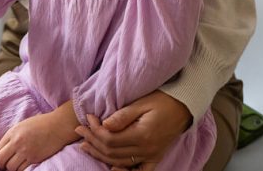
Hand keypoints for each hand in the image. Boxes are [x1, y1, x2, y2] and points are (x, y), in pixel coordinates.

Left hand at [0, 101, 78, 169]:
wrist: (57, 126)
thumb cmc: (41, 123)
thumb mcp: (23, 125)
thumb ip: (13, 135)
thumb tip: (7, 147)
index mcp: (13, 132)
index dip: (1, 153)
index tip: (5, 155)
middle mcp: (17, 142)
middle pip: (1, 159)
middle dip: (2, 164)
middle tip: (5, 165)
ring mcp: (25, 151)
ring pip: (11, 167)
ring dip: (12, 168)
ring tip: (15, 166)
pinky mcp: (34, 159)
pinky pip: (22, 169)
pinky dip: (20, 170)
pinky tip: (23, 166)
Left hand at [75, 91, 190, 169]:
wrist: (183, 106)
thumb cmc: (161, 100)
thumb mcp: (141, 103)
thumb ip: (122, 116)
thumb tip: (104, 124)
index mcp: (142, 135)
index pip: (110, 139)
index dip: (94, 130)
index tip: (87, 118)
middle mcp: (146, 150)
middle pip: (111, 152)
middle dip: (92, 141)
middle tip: (79, 130)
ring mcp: (151, 156)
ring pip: (120, 162)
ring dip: (100, 155)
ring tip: (85, 145)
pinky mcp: (155, 157)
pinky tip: (112, 168)